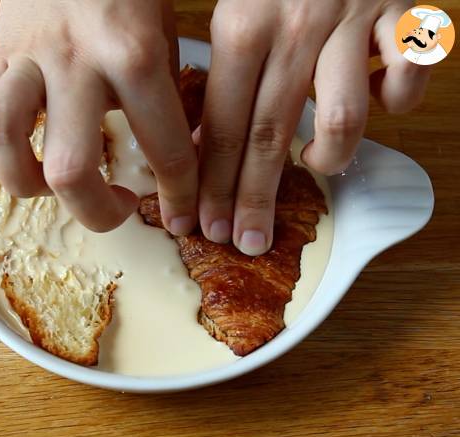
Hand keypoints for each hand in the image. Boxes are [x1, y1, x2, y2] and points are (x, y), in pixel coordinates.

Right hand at [0, 0, 197, 234]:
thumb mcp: (165, 38)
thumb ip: (168, 99)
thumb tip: (173, 160)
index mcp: (135, 55)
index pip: (164, 150)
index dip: (178, 197)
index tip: (181, 216)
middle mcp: (75, 61)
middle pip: (69, 171)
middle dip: (98, 214)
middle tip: (117, 207)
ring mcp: (26, 59)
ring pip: (2, 144)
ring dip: (30, 185)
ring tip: (58, 185)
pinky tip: (24, 152)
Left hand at [199, 0, 429, 254]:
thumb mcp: (237, 2)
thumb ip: (223, 67)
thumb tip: (206, 138)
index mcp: (243, 24)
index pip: (221, 126)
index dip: (210, 184)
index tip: (201, 224)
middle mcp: (296, 29)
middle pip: (268, 138)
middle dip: (253, 200)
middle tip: (245, 241)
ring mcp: (354, 22)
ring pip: (341, 122)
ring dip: (328, 159)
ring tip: (316, 166)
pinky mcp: (405, 14)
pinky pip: (407, 82)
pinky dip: (396, 103)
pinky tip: (379, 101)